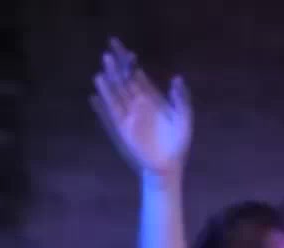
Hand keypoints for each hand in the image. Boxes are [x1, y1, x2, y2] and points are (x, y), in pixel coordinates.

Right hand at [91, 39, 192, 176]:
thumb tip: (177, 78)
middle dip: (119, 65)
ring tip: (105, 61)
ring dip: (112, 77)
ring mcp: (130, 113)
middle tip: (111, 48)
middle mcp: (140, 104)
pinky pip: (113, 107)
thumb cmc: (178, 142)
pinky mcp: (122, 125)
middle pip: (126, 80)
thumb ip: (180, 98)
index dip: (133, 65)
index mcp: (154, 100)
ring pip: (118, 91)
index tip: (128, 51)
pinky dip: (106, 95)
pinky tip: (100, 82)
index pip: (140, 77)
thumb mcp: (183, 117)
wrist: (168, 163)